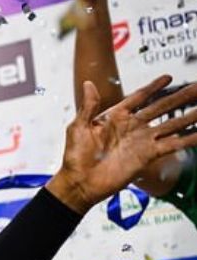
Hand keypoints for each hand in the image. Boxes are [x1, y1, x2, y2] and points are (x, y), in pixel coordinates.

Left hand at [48, 75, 196, 213]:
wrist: (80, 183)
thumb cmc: (75, 156)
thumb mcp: (78, 128)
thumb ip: (88, 106)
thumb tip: (88, 83)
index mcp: (116, 116)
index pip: (139, 97)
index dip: (153, 87)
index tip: (168, 77)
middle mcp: (133, 126)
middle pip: (162, 107)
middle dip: (180, 97)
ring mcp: (142, 140)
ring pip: (172, 124)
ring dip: (190, 116)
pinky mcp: (148, 155)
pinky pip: (172, 144)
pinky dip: (188, 139)